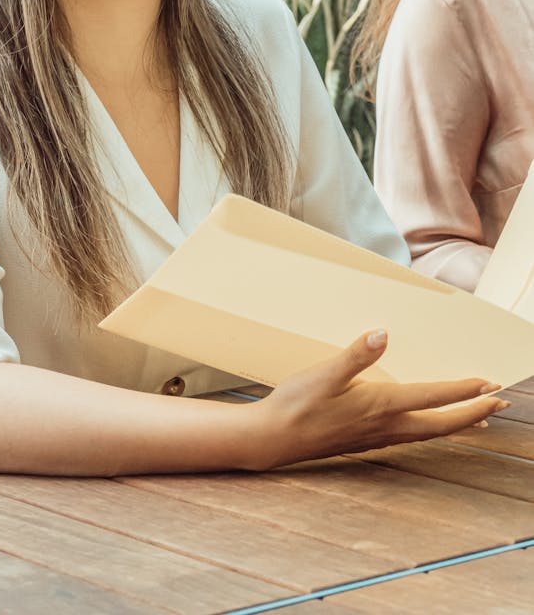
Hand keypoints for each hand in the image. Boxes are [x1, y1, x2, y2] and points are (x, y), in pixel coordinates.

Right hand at [247, 329, 508, 469]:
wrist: (272, 439)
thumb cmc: (295, 405)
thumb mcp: (323, 375)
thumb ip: (355, 355)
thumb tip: (383, 334)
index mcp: (380, 406)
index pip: (433, 398)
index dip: (463, 391)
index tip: (491, 383)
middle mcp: (385, 425)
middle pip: (442, 424)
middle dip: (473, 414)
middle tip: (501, 404)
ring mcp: (376, 436)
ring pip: (428, 432)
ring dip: (456, 422)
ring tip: (476, 415)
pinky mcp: (365, 439)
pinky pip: (411, 434)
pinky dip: (431, 426)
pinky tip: (425, 422)